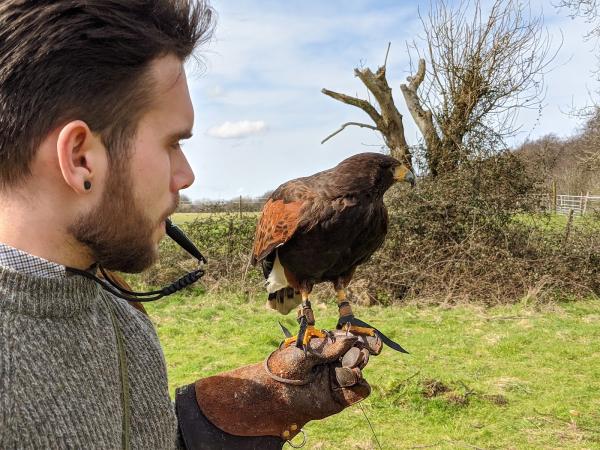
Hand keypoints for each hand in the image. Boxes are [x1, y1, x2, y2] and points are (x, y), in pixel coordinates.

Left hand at [194, 329, 381, 439]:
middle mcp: (335, 361)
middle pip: (358, 354)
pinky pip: (360, 390)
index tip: (368, 339)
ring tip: (349, 370)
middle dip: (360, 353)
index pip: (348, 339)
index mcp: (326, 347)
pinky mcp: (341, 397)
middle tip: (356, 355)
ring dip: (358, 368)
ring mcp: (338, 379)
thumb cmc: (284, 369)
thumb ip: (328, 349)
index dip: (359, 338)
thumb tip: (350, 338)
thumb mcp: (305, 355)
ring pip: (359, 370)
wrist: (274, 396)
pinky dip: (360, 385)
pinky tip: (352, 381)